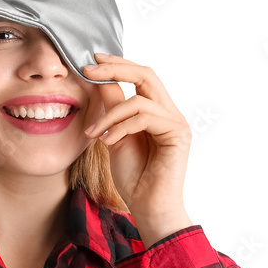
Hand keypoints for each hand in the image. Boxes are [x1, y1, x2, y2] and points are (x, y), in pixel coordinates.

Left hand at [82, 54, 192, 224]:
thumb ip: (111, 109)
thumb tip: (98, 80)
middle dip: (115, 68)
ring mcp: (176, 122)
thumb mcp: (113, 135)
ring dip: (109, 114)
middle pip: (146, 74)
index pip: (140, 77)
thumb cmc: (133, 176)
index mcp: (156, 111)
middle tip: (89, 68)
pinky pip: (144, 117)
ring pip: (139, 99)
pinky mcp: (178, 133)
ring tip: (92, 133)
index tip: (91, 61)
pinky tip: (107, 141)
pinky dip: (120, 127)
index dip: (117, 65)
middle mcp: (169, 112)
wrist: (147, 206)